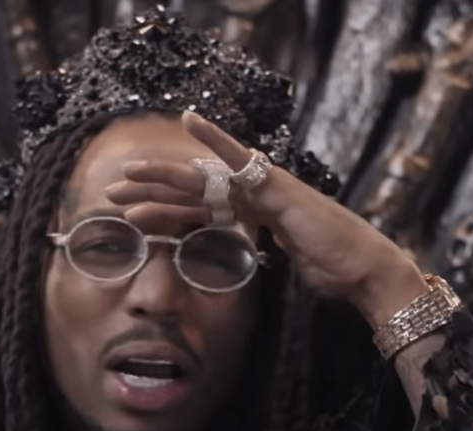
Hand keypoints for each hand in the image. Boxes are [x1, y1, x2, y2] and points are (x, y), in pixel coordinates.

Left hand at [102, 111, 430, 327]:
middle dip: (150, 192)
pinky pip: (240, 159)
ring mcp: (263, 189)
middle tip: (110, 192)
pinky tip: (191, 119)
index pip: (197, 213)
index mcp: (251, 216)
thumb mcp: (282, 267)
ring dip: (163, 175)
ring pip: (203, 179)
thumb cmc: (331, 269)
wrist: (362, 270)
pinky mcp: (275, 187)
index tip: (130, 217)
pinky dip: (215, 138)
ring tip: (127, 174)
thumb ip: (260, 257)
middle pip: (191, 192)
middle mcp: (253, 196)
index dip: (162, 213)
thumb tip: (244, 265)